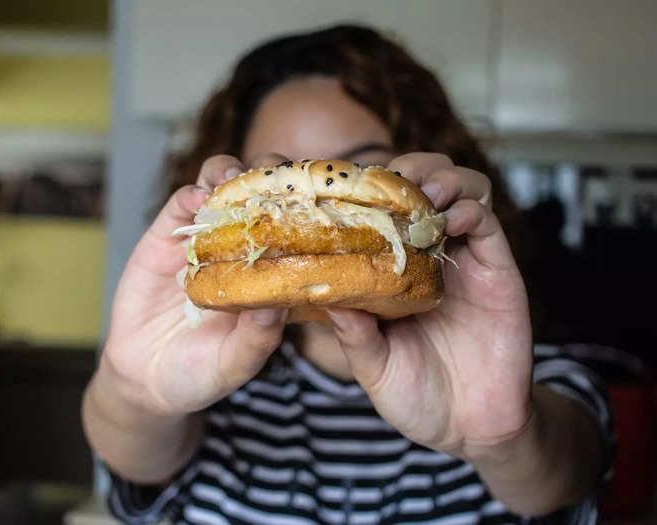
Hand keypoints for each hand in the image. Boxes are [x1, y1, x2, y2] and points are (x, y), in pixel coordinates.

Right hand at [102, 154, 290, 416]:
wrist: (144, 378)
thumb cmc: (201, 373)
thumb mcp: (234, 364)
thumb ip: (257, 338)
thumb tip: (279, 305)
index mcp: (272, 274)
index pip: (299, 229)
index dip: (310, 210)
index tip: (319, 199)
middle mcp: (243, 248)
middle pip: (265, 196)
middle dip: (274, 179)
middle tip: (278, 181)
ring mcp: (206, 239)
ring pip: (224, 188)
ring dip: (233, 175)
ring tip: (237, 182)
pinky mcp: (167, 237)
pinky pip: (181, 204)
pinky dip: (191, 193)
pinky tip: (198, 198)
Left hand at [327, 153, 532, 458]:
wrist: (471, 428)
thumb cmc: (417, 396)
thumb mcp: (374, 367)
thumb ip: (354, 335)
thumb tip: (322, 296)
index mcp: (394, 273)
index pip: (381, 211)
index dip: (367, 191)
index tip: (345, 187)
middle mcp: (429, 258)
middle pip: (423, 185)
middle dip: (407, 171)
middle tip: (389, 181)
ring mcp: (464, 261)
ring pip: (460, 190)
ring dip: (439, 178)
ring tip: (421, 194)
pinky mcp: (497, 271)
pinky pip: (487, 223)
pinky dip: (469, 209)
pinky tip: (448, 221)